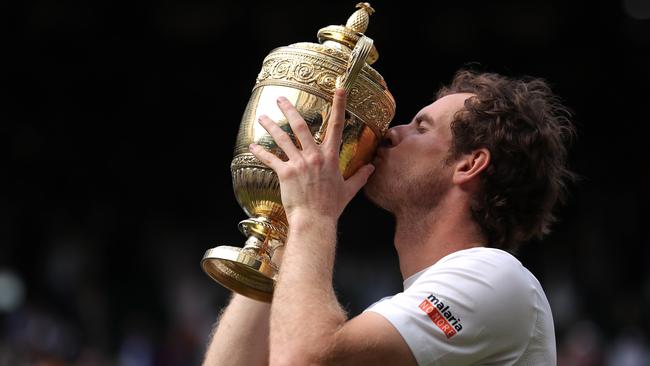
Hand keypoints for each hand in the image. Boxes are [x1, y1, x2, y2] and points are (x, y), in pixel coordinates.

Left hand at [249, 88, 374, 224]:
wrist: (315, 220)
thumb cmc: (331, 206)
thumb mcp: (349, 189)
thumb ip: (360, 176)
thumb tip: (371, 168)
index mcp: (330, 156)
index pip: (337, 126)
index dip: (339, 105)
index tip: (339, 89)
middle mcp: (314, 155)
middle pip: (301, 126)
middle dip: (289, 110)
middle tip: (280, 98)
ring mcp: (299, 163)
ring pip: (282, 139)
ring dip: (271, 126)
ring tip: (262, 117)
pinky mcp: (286, 173)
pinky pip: (271, 159)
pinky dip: (261, 152)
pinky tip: (253, 146)